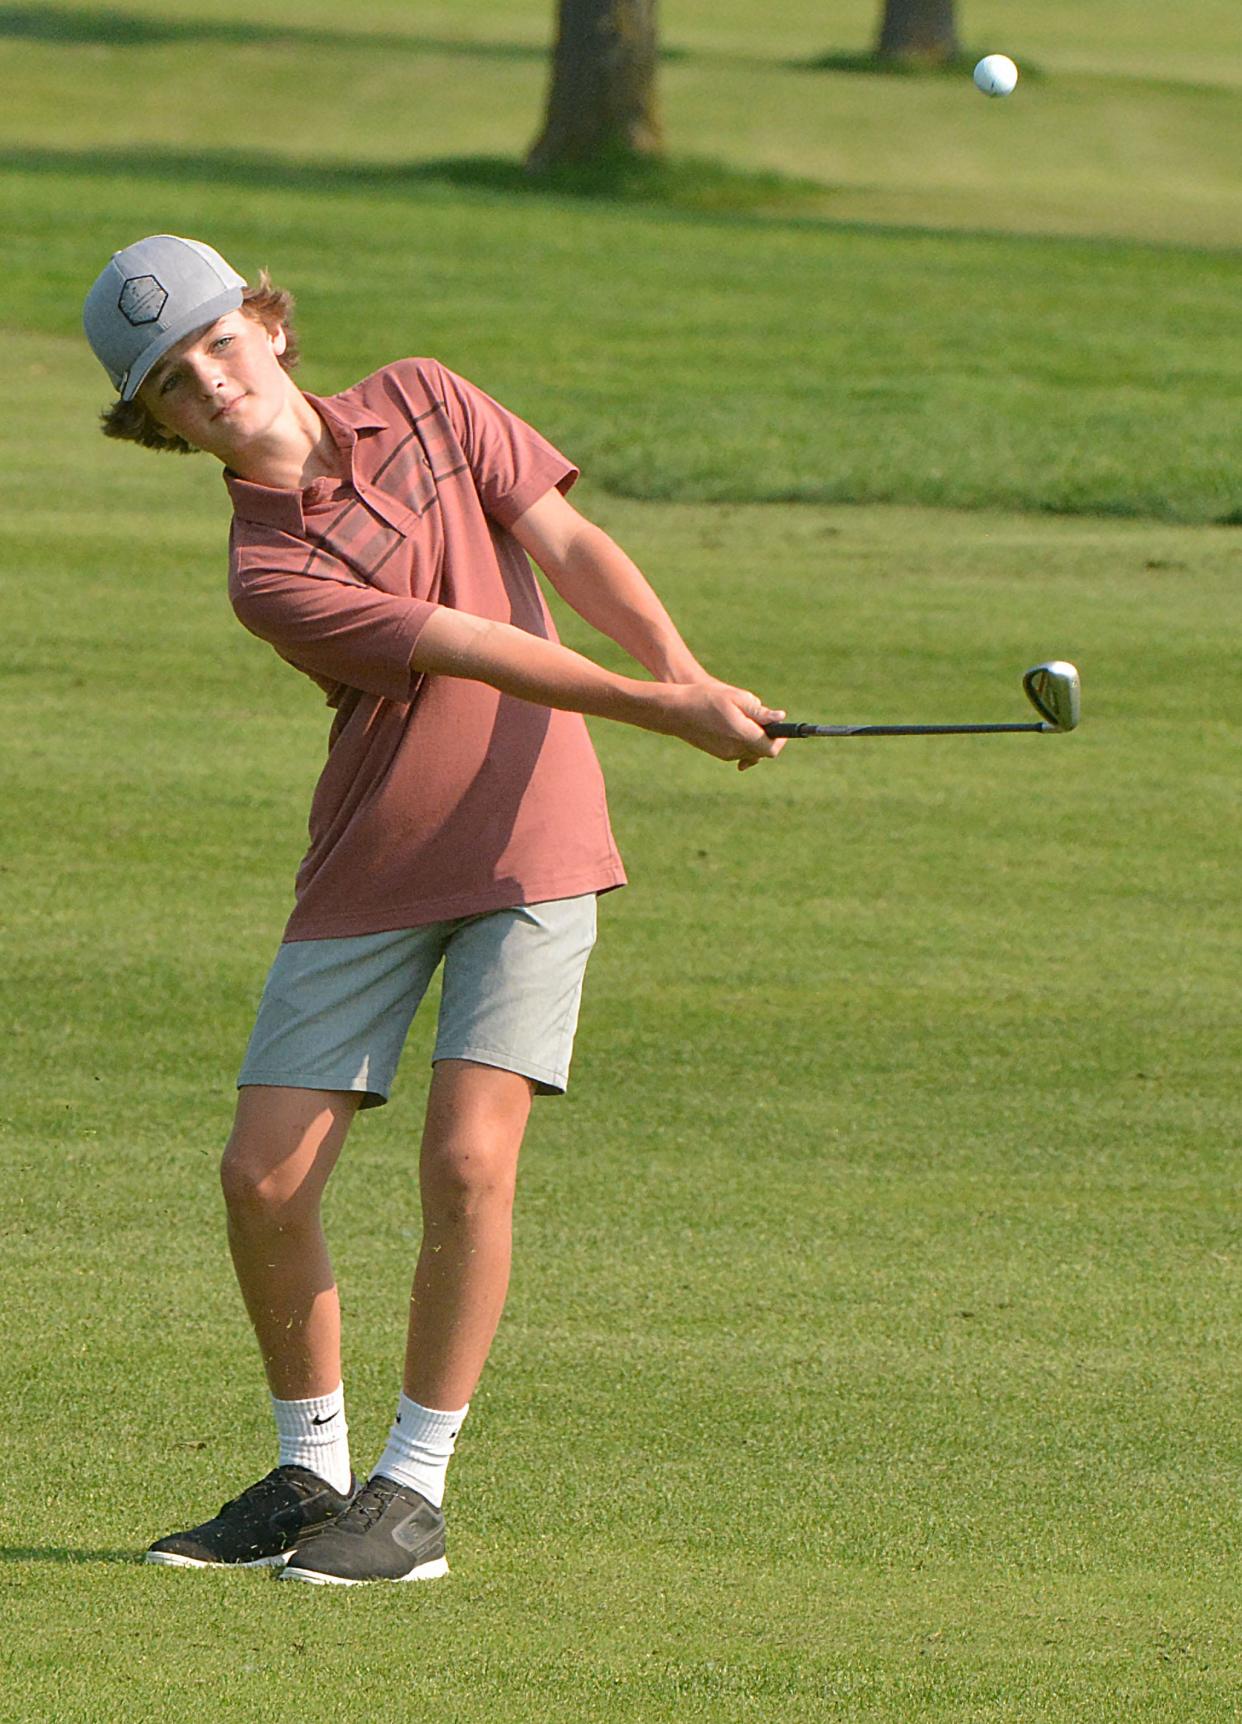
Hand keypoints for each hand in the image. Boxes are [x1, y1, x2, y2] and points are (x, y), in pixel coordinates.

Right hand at [653, 682, 786, 770]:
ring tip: (747, 718)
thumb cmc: (705, 698)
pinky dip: (743, 741)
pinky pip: (739, 752)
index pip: (771, 747)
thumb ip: (760, 710)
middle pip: (763, 752)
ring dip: (755, 739)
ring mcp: (725, 754)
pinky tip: (736, 725)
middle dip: (768, 737)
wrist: (675, 710)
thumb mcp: (736, 697)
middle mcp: (735, 749)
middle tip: (766, 719)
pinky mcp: (718, 753)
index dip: (781, 738)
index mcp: (742, 735)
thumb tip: (779, 717)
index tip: (782, 725)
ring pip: (751, 752)